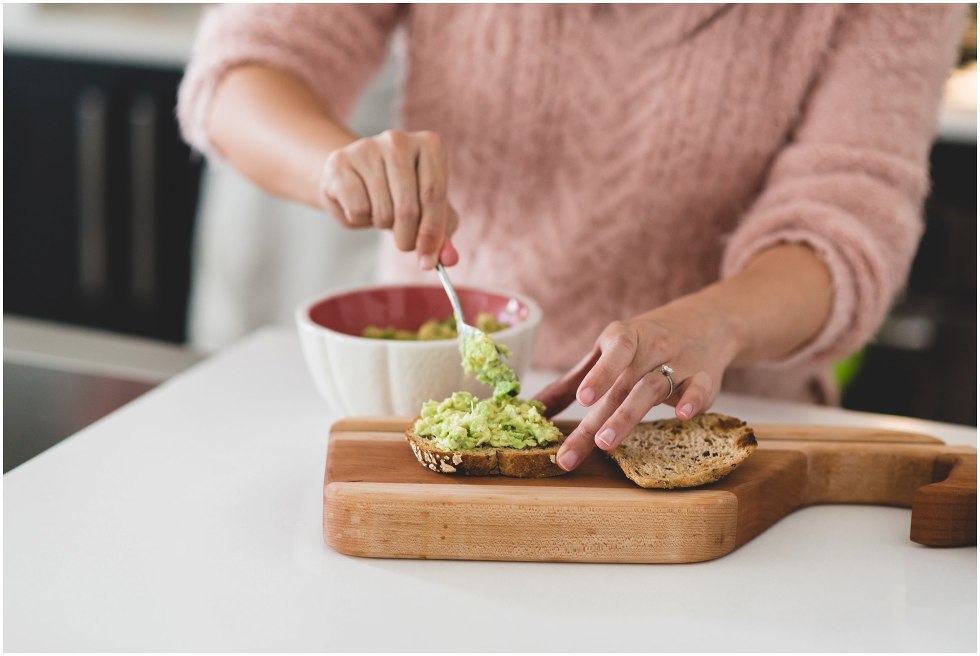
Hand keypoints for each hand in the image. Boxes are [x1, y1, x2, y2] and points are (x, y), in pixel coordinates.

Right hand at [319, 129, 458, 269]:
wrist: (356, 177)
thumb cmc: (400, 194)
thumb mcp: (428, 212)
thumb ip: (442, 236)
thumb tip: (449, 259)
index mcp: (429, 144)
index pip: (434, 194)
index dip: (432, 232)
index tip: (428, 257)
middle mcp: (398, 140)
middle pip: (408, 207)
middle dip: (408, 237)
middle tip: (405, 244)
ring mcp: (367, 148)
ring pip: (383, 212)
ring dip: (383, 225)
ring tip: (380, 211)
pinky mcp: (340, 162)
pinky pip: (358, 210)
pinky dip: (359, 219)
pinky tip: (361, 203)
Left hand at [533, 295, 741, 471]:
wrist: (708, 321)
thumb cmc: (646, 342)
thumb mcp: (607, 352)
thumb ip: (572, 381)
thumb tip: (532, 407)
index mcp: (624, 339)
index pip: (612, 354)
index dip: (598, 375)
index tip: (581, 399)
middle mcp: (650, 349)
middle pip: (623, 385)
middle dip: (600, 419)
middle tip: (576, 449)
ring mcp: (679, 363)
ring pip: (654, 388)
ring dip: (630, 415)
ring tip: (607, 442)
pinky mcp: (705, 378)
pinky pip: (701, 388)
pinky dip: (694, 400)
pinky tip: (683, 416)